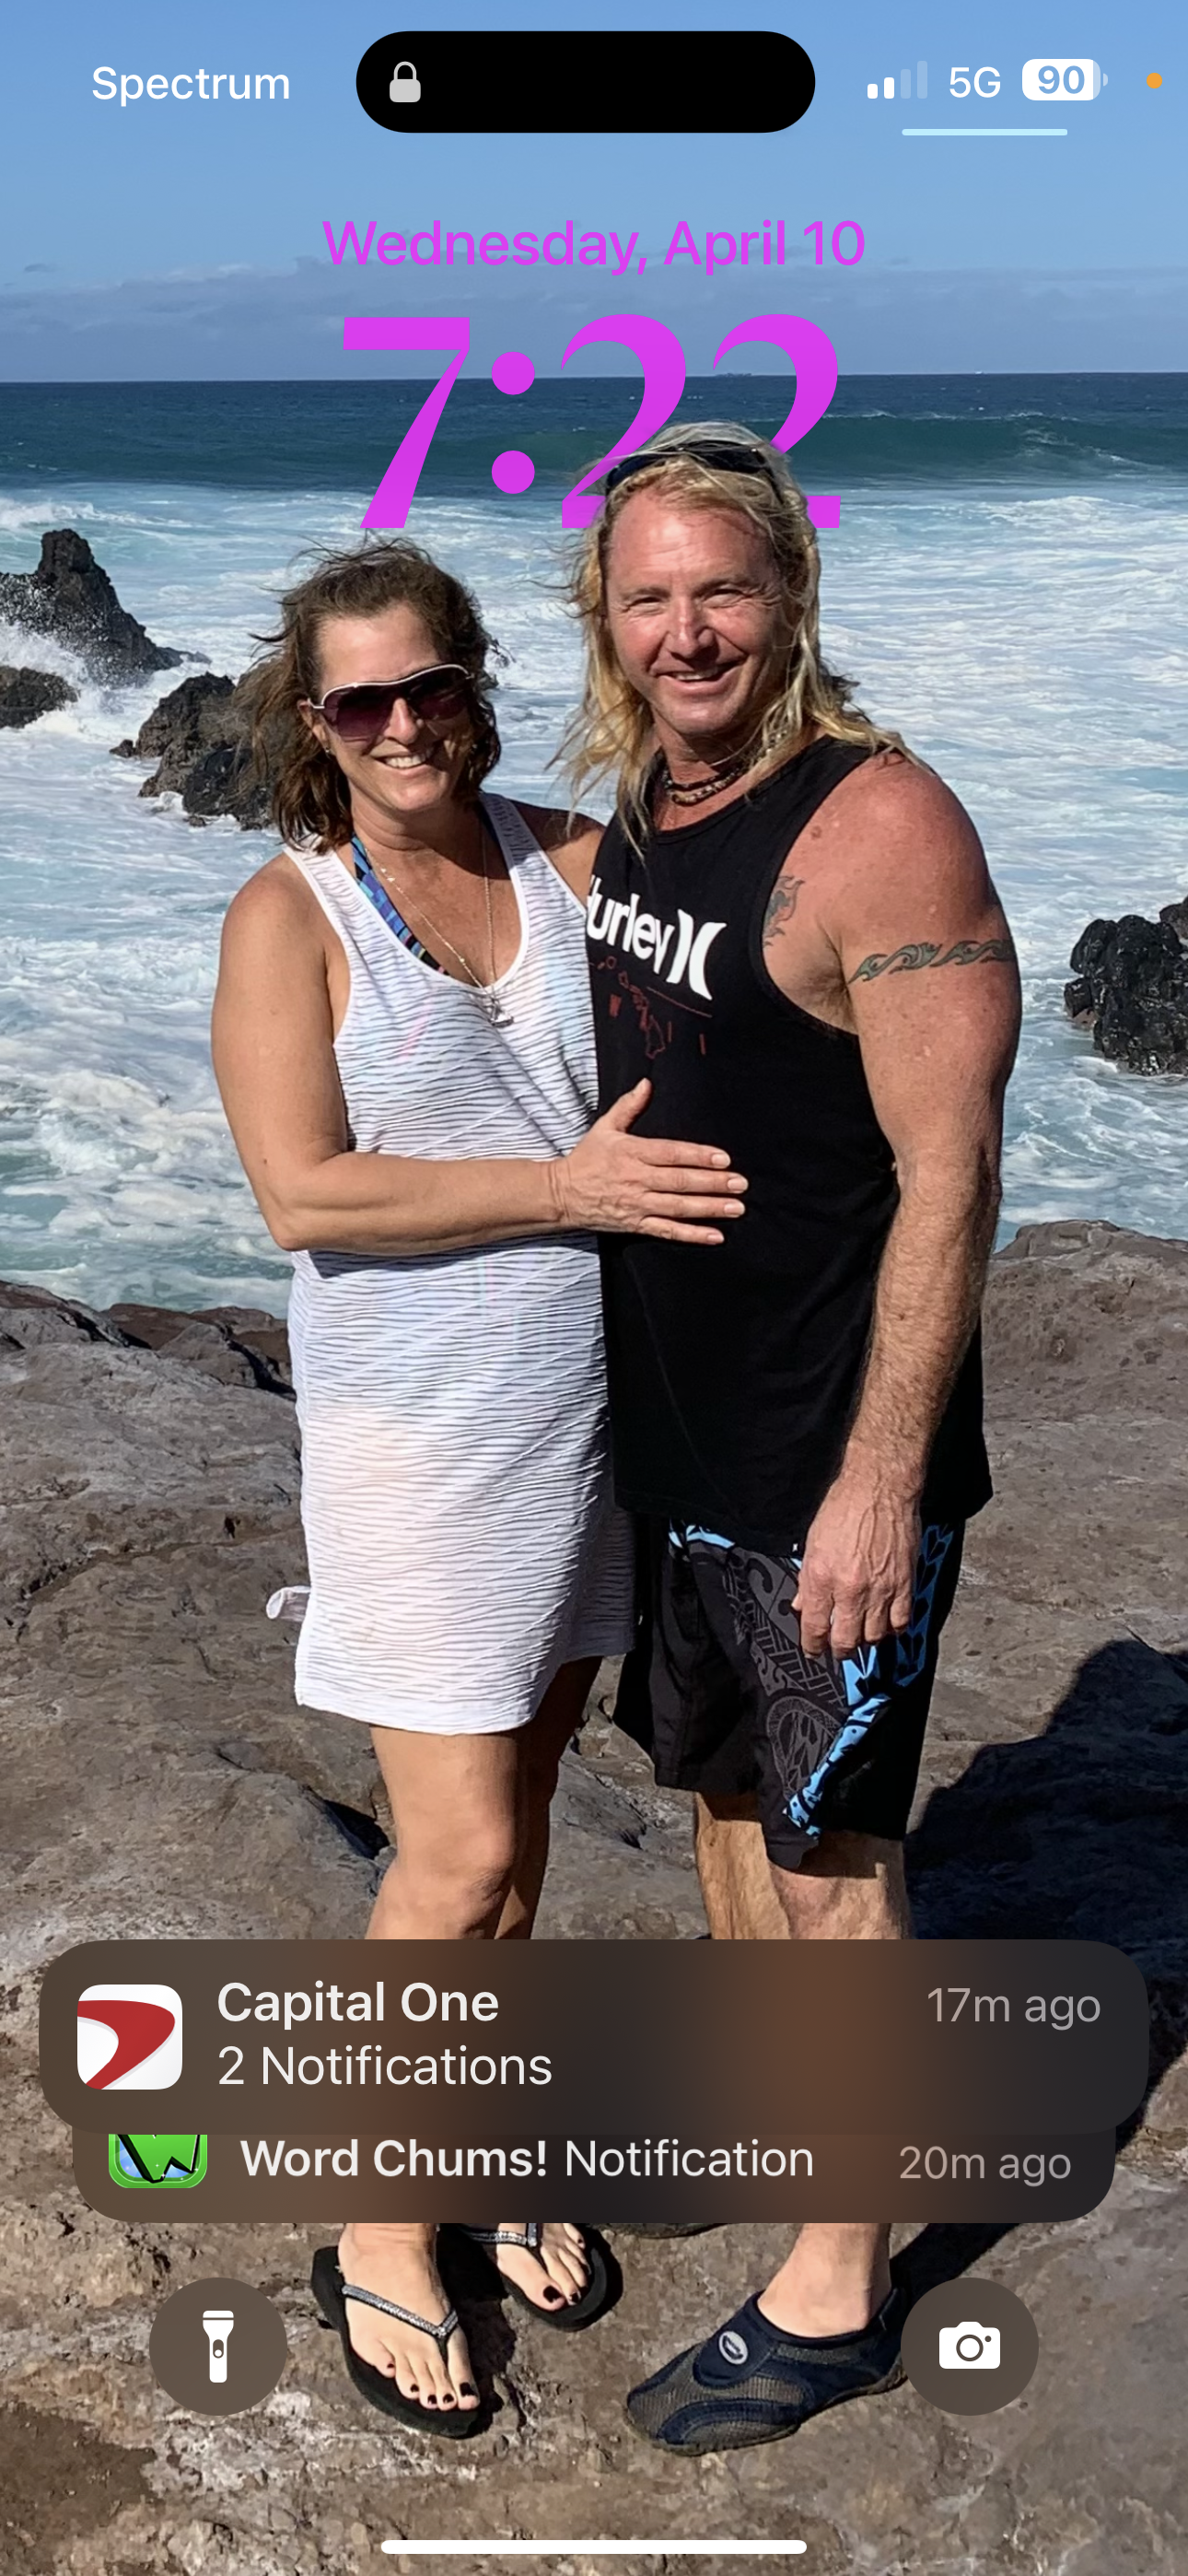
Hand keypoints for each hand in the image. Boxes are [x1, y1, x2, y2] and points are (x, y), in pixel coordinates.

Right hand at [552, 1080, 747, 1243]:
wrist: (560, 1195)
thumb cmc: (585, 1159)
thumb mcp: (605, 1127)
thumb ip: (629, 1106)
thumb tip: (647, 1084)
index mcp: (632, 1152)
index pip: (672, 1153)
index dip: (699, 1156)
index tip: (724, 1159)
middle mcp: (637, 1179)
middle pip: (681, 1181)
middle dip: (713, 1183)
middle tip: (740, 1184)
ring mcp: (637, 1204)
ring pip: (678, 1207)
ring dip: (709, 1208)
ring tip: (736, 1208)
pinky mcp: (635, 1224)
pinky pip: (667, 1231)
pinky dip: (692, 1234)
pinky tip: (715, 1235)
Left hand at [793, 1461, 921, 1657]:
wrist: (879, 1488)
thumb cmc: (844, 1508)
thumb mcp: (813, 1542)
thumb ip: (807, 1579)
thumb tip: (802, 1604)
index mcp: (821, 1578)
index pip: (814, 1627)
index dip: (812, 1646)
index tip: (813, 1650)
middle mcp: (850, 1589)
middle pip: (844, 1640)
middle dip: (838, 1651)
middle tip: (837, 1649)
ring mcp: (880, 1590)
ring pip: (873, 1637)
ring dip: (865, 1640)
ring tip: (861, 1635)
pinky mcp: (904, 1584)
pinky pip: (900, 1622)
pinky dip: (892, 1629)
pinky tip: (886, 1625)